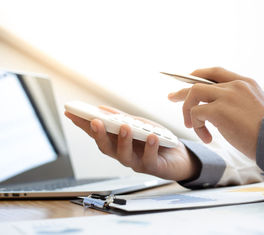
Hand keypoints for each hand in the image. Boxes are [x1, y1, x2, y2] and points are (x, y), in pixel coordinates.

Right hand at [64, 106, 199, 180]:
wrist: (179, 157)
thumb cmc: (157, 140)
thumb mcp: (140, 125)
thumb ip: (123, 119)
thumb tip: (101, 108)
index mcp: (118, 143)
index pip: (97, 133)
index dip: (82, 124)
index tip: (70, 112)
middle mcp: (123, 154)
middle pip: (106, 147)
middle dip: (99, 135)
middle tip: (95, 121)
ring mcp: (137, 163)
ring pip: (124, 156)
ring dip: (123, 141)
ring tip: (125, 127)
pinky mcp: (153, 167)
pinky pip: (149, 159)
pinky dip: (150, 147)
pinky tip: (151, 137)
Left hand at [168, 67, 263, 159]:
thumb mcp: (255, 109)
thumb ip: (238, 103)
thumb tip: (217, 110)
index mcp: (246, 83)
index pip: (216, 72)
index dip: (199, 75)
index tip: (188, 80)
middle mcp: (236, 85)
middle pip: (200, 81)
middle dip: (183, 90)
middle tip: (172, 97)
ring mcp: (227, 96)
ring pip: (194, 93)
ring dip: (187, 110)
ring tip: (190, 126)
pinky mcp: (219, 110)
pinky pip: (197, 113)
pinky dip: (197, 126)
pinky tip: (207, 138)